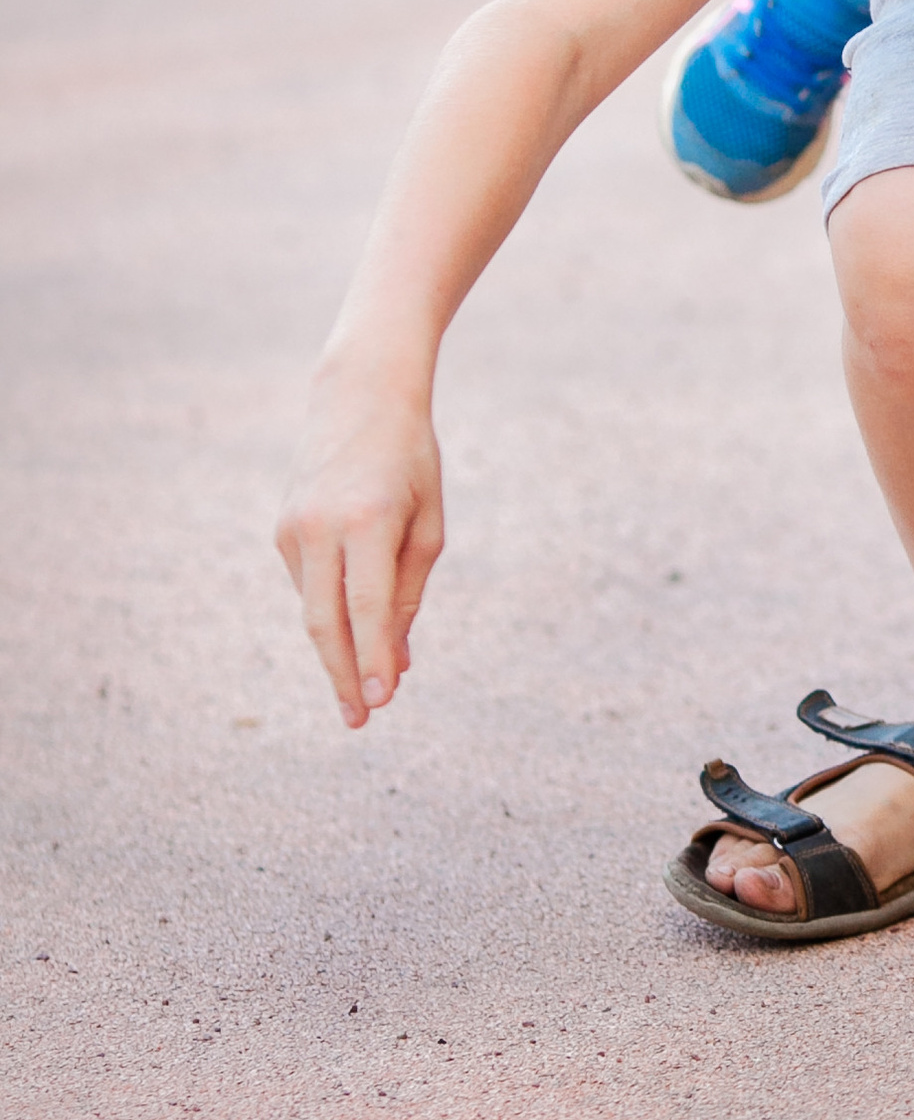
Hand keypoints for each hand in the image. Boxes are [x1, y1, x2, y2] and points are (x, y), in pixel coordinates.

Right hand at [274, 364, 444, 727]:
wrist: (358, 398)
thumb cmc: (409, 461)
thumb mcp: (427, 522)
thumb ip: (408, 593)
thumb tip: (395, 661)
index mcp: (365, 521)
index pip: (366, 607)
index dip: (372, 658)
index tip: (381, 701)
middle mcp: (319, 527)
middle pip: (324, 622)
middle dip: (343, 675)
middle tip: (360, 721)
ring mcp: (292, 530)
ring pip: (313, 609)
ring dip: (338, 650)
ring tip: (363, 690)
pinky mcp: (281, 532)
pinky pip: (310, 586)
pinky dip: (331, 612)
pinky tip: (352, 624)